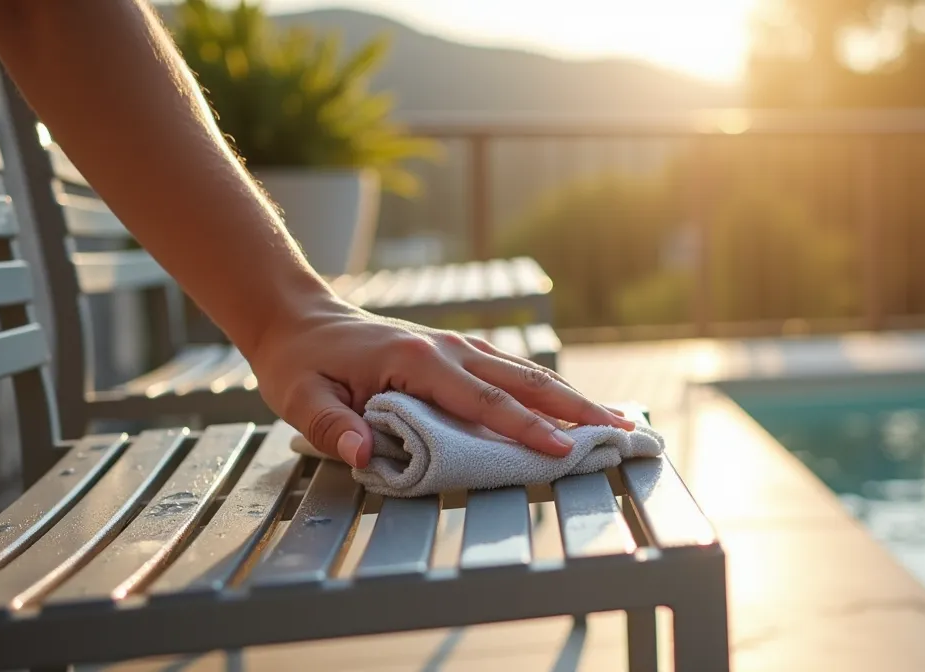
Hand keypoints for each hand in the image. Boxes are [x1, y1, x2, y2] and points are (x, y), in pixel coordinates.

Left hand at [246, 296, 634, 467]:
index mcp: (416, 360)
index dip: (526, 428)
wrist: (301, 317)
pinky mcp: (457, 351)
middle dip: (576, 409)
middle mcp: (448, 348)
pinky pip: (512, 371)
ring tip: (618, 420)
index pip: (483, 401)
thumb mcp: (301, 397)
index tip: (565, 449)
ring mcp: (457, 346)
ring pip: (526, 373)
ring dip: (573, 397)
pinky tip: (573, 404)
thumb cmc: (302, 362)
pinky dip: (548, 388)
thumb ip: (332, 426)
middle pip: (524, 382)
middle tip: (623, 432)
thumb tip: (363, 454)